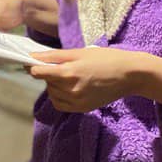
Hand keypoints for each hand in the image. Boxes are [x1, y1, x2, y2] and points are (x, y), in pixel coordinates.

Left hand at [29, 48, 161, 112]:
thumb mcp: (78, 52)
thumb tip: (32, 57)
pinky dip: (60, 97)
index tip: (32, 62)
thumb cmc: (105, 58)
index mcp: (69, 73)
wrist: (129, 75)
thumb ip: (53, 56)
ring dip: (54, 86)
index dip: (33, 67)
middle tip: (62, 66)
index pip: (39, 73)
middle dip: (48, 74)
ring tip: (69, 76)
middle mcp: (71, 90)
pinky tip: (69, 88)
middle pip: (46, 83)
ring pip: (52, 94)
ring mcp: (77, 101)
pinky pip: (61, 104)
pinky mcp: (83, 109)